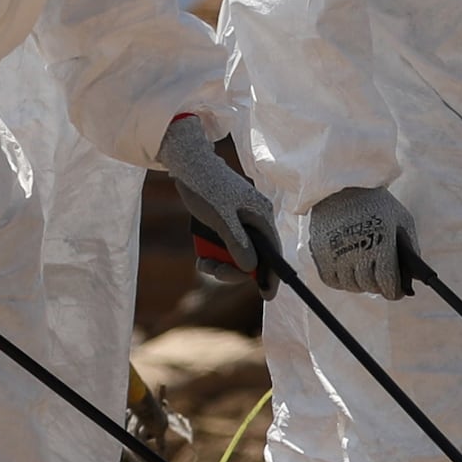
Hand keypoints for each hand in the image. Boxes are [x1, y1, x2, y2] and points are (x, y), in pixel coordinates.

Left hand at [156, 114, 284, 280]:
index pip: (273, 251)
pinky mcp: (228, 221)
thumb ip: (237, 243)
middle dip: (234, 269)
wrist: (188, 165)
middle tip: (214, 272)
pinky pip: (226, 246)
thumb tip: (250, 268)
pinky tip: (201, 257)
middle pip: (253, 257)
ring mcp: (241, 221)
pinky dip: (215, 254)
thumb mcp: (221, 219)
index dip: (271, 275)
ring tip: (203, 263)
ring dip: (221, 263)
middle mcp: (255, 220)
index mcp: (261, 216)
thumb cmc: (206, 188)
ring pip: (237, 254)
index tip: (268, 295)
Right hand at [304, 184, 412, 300]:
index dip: (394, 292)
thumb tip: (412, 276)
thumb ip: (410, 247)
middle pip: (369, 286)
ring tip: (364, 274)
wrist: (342, 184)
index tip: (396, 292)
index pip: (388, 282)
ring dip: (360, 284)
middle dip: (378, 286)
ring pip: (351, 286)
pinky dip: (341, 281)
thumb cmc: (376, 203)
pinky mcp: (320, 252)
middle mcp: (358, 251)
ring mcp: (337, 253)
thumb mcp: (401, 219)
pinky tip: (348, 271)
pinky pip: (331, 281)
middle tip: (380, 281)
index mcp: (382, 243)